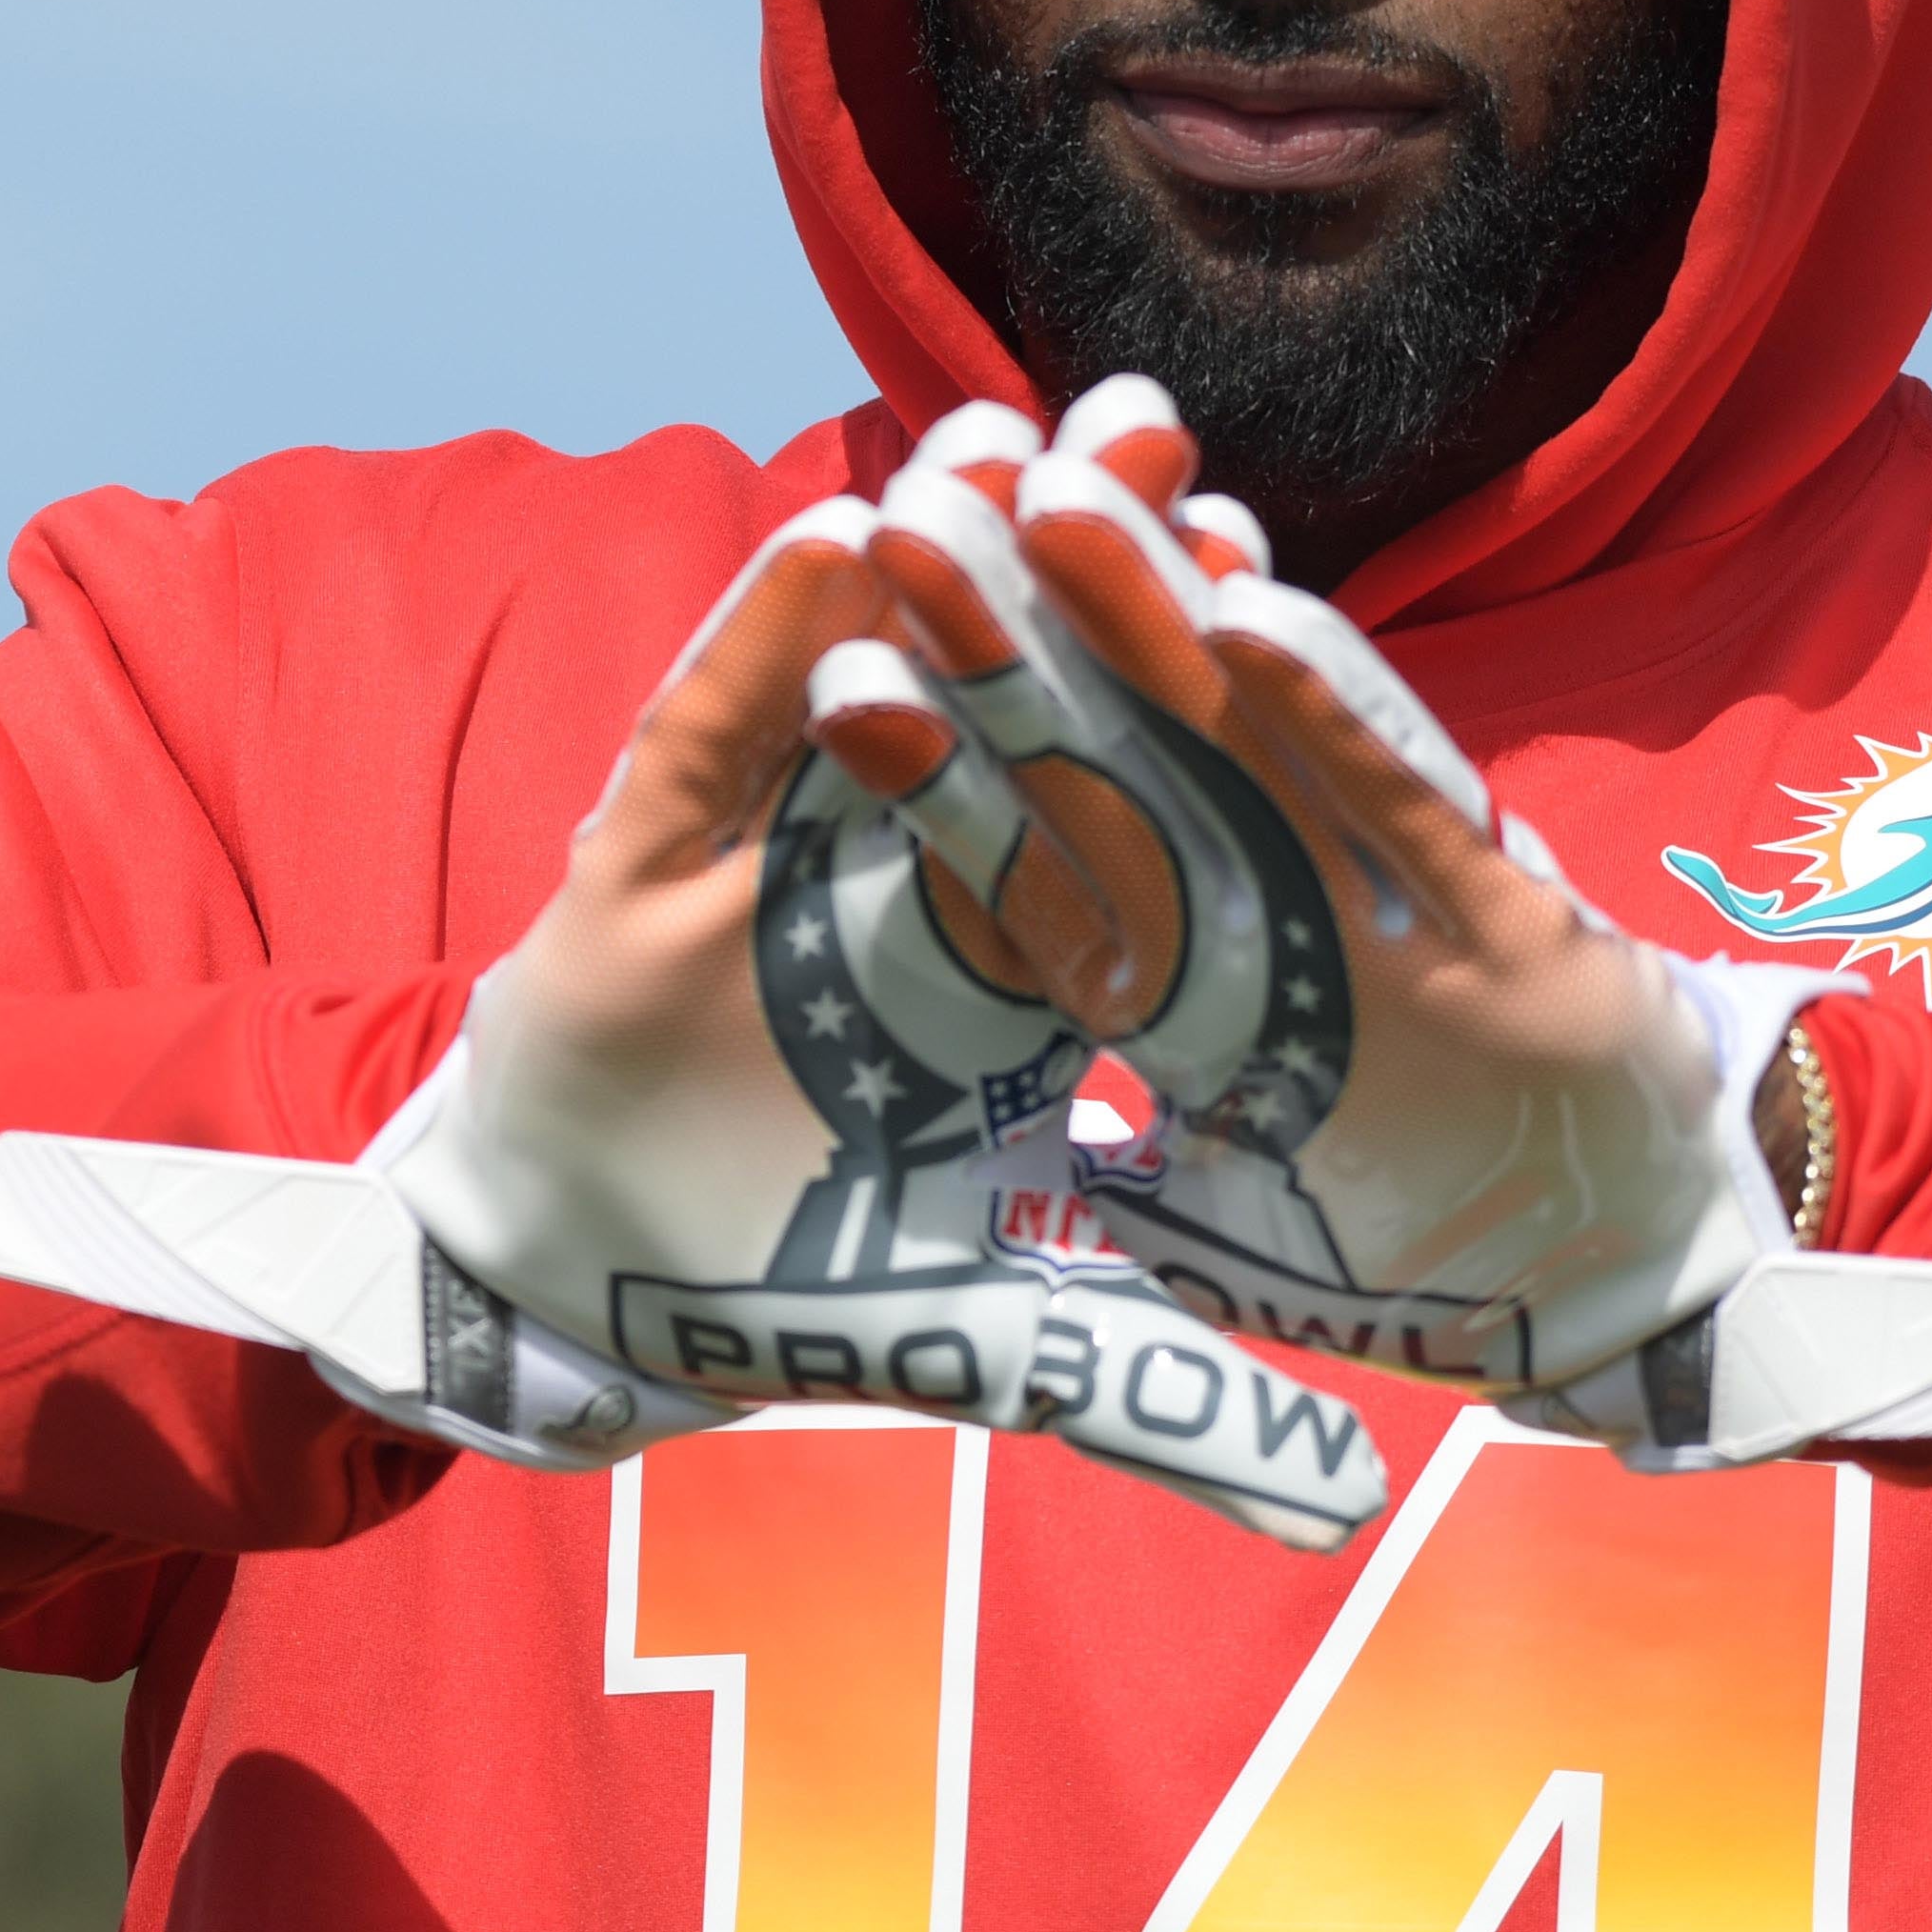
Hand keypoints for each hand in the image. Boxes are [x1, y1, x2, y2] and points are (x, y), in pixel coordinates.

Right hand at [0, 490, 1390, 1550]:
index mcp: (1013, 950)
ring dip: (933, 557)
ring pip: (866, 679)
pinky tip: (832, 539)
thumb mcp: (1004, 1335)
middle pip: (1008, 690)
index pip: (1127, 801)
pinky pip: (715, 737)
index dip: (1202, 698)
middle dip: (1082, 562)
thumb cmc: (790, 1278)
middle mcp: (902, 869)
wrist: (578, 1295)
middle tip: (1160, 427)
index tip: (1280, 573)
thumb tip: (1353, 1504)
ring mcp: (768, 851)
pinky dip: (766, 647)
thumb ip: (1170, 1396)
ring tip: (1010, 428)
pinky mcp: (645, 863)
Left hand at [812, 384, 1931, 1470]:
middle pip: (1127, 758)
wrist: (1640, 1280)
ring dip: (1153, 610)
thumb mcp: (1248, 1230)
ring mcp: (1404, 915)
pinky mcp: (1517, 927)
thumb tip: (1027, 1148)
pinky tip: (1248, 605)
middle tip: (923, 498)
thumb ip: (1143, 1189)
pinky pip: (1400, 807)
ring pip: (1253, 745)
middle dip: (1021, 631)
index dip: (948, 765)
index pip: (1049, 861)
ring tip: (1053, 484)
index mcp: (1208, 1000)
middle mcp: (1296, 932)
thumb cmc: (1445, 1231)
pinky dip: (1329, 710)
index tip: (845, 666)